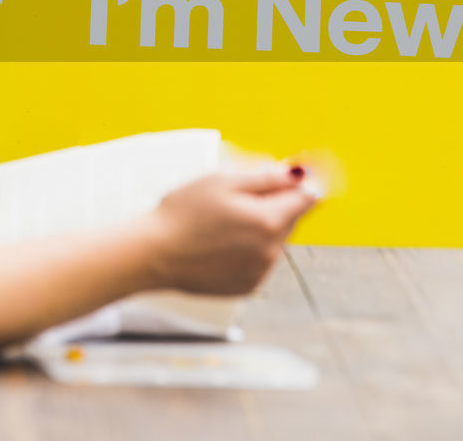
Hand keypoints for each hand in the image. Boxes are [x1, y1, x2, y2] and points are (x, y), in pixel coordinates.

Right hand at [141, 164, 316, 296]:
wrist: (154, 254)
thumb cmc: (183, 212)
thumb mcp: (222, 181)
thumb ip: (266, 177)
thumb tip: (300, 176)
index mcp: (269, 221)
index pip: (308, 198)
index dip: (303, 183)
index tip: (293, 176)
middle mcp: (272, 251)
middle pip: (291, 218)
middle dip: (275, 204)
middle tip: (238, 197)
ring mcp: (260, 272)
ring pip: (274, 240)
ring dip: (260, 227)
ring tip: (222, 223)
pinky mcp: (247, 286)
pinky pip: (259, 260)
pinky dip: (248, 249)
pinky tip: (219, 243)